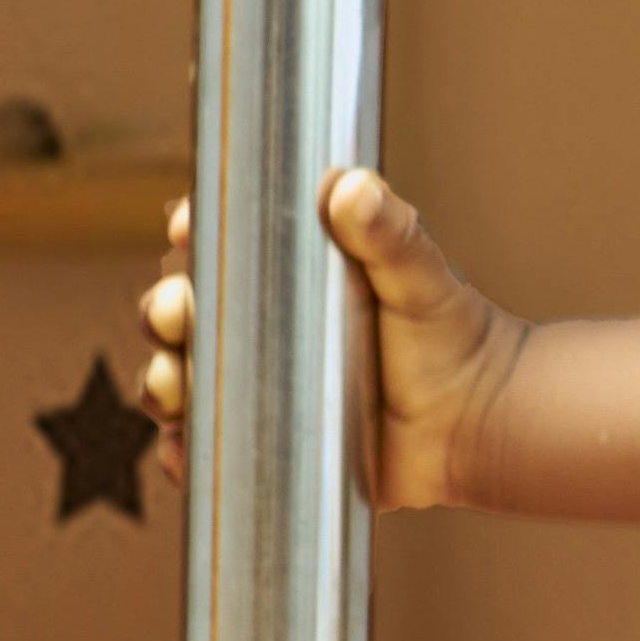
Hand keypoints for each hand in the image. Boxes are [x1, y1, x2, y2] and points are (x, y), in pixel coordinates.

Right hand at [139, 164, 521, 513]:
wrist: (478, 424)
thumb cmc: (453, 336)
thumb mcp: (421, 277)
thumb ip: (392, 233)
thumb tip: (353, 188)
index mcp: (284, 272)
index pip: (217, 244)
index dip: (190, 233)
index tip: (184, 226)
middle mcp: (257, 328)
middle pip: (180, 313)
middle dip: (162, 310)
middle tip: (173, 314)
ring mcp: (254, 388)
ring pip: (179, 381)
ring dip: (161, 382)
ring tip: (173, 387)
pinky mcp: (264, 444)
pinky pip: (204, 450)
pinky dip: (182, 453)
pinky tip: (182, 449)